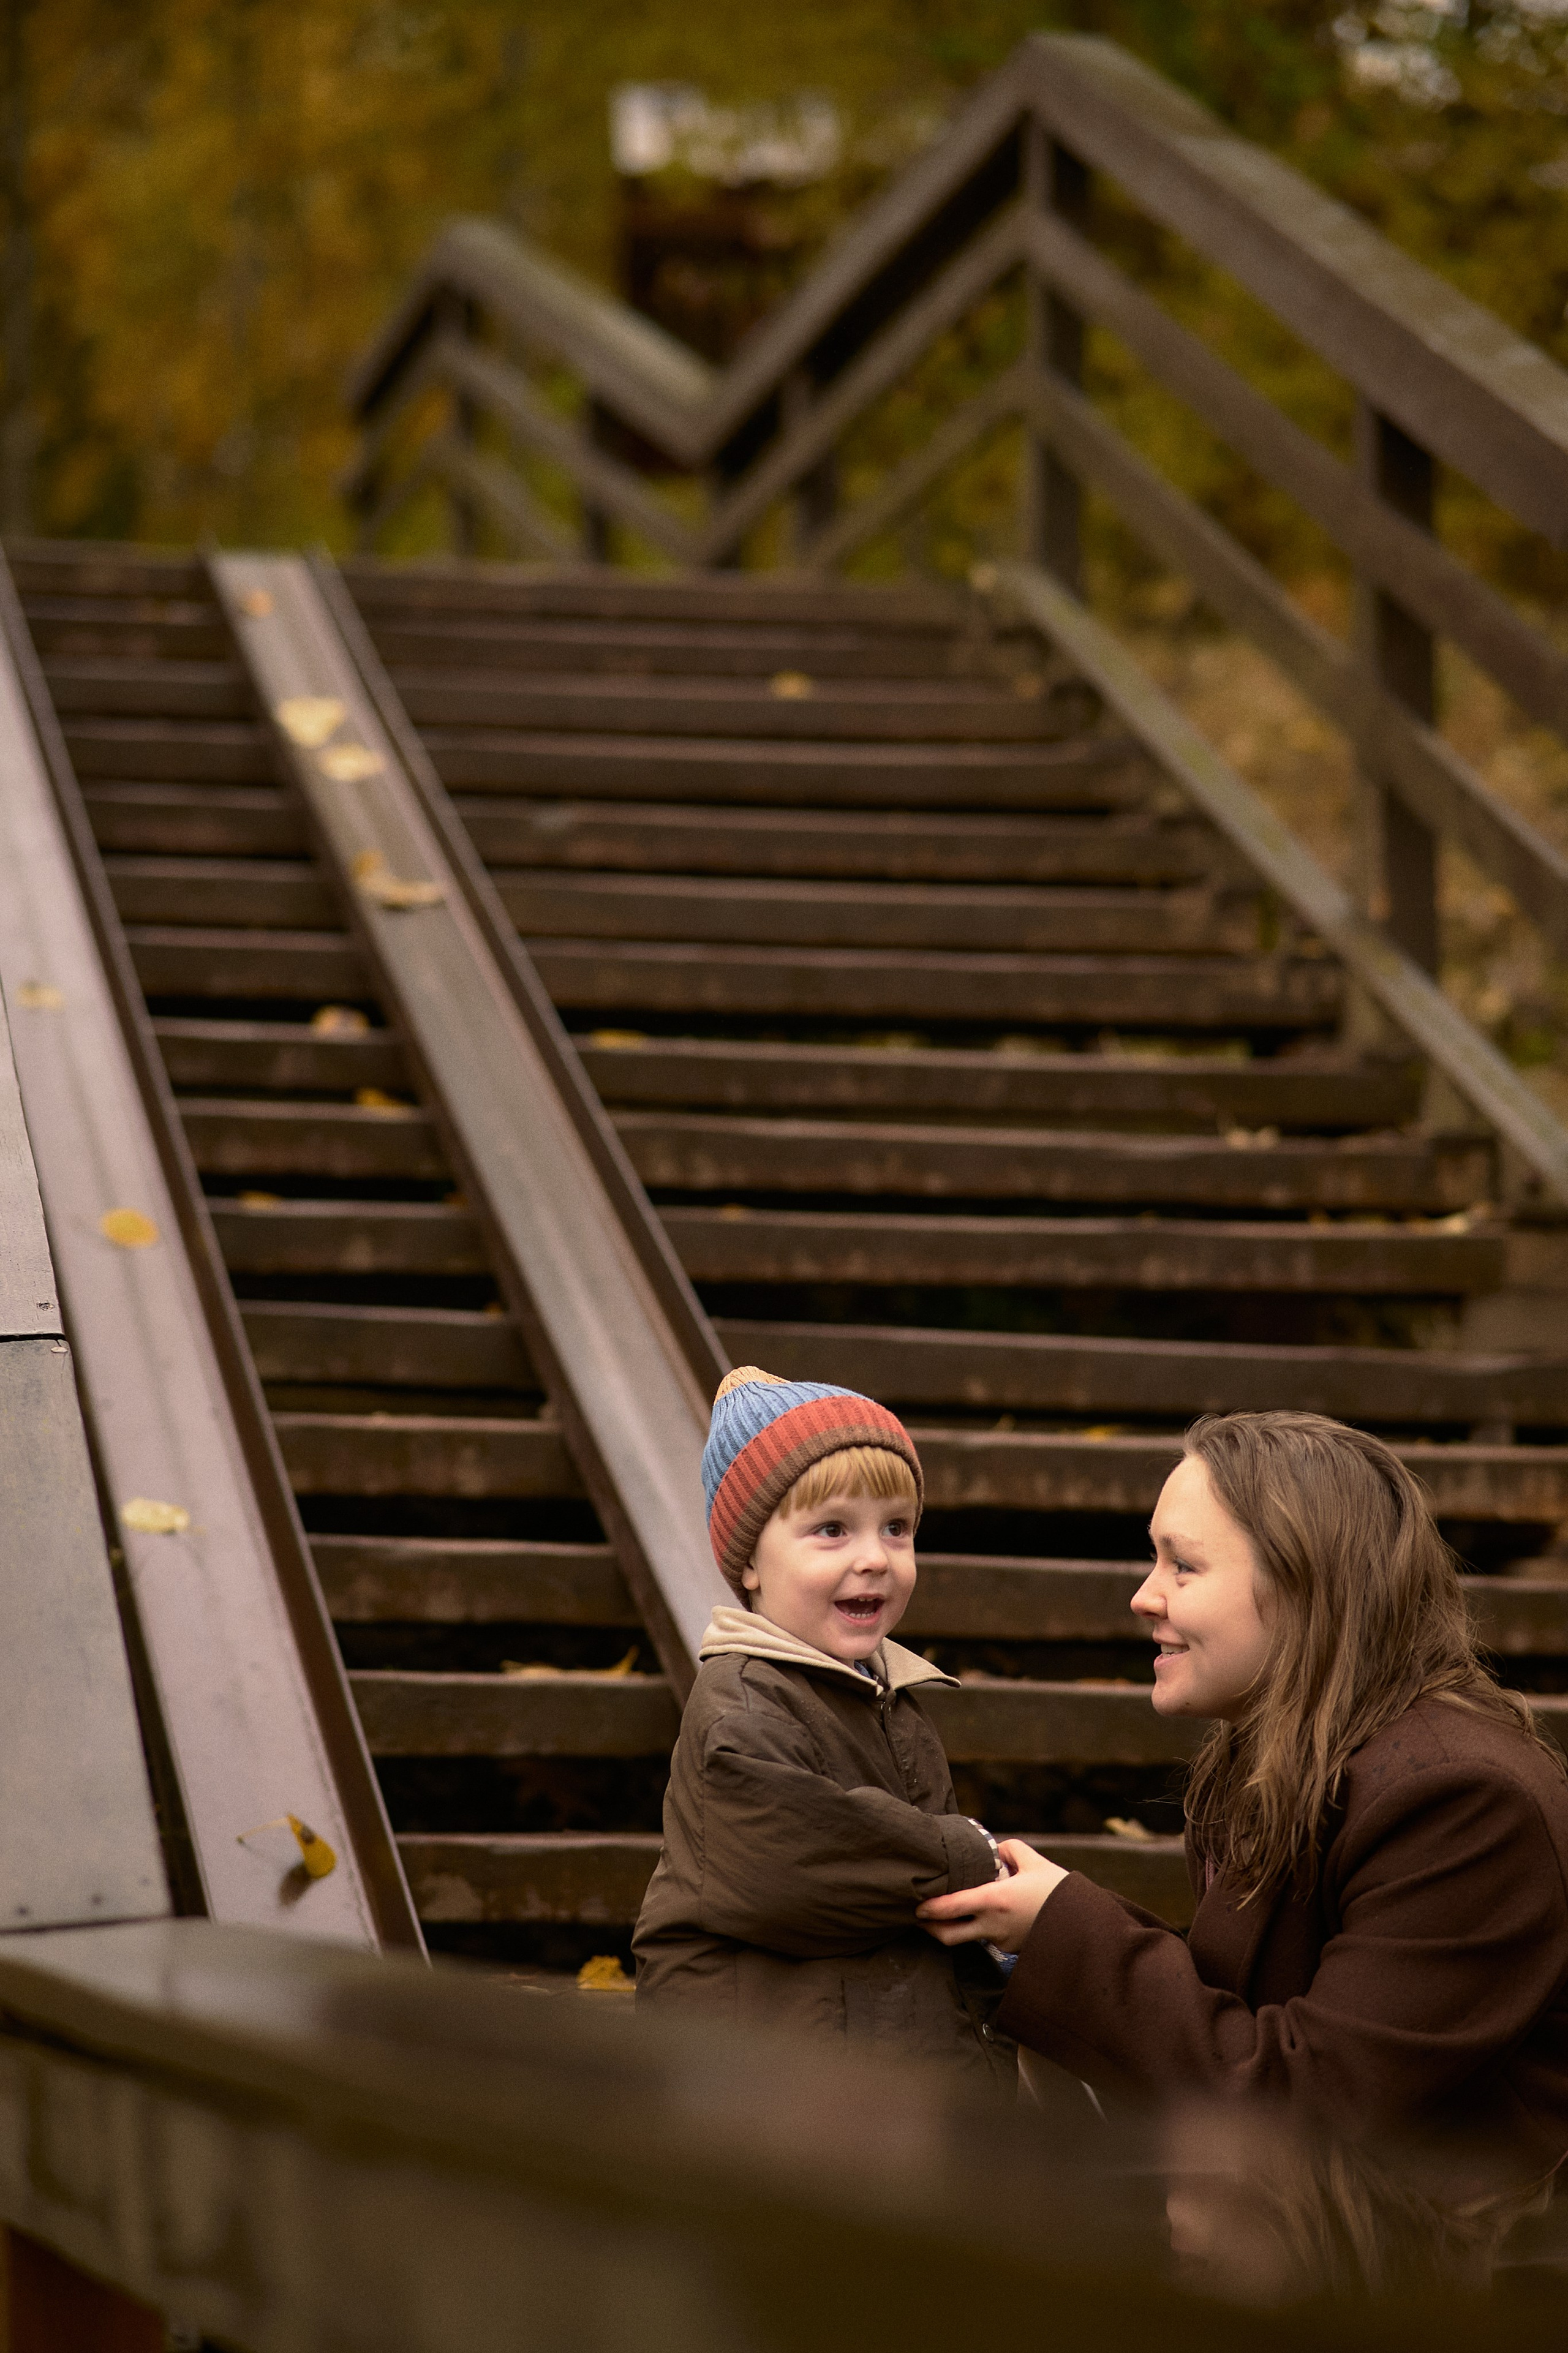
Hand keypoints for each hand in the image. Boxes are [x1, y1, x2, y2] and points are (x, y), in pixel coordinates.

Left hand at [917, 1839, 1068, 1951]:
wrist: (1085, 1924)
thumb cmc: (1058, 1890)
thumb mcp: (1033, 1861)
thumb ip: (1009, 1850)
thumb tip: (995, 1850)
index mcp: (995, 1901)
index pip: (951, 1907)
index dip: (929, 1908)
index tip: (915, 1905)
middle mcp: (993, 1925)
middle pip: (949, 1935)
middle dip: (929, 1928)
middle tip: (917, 1917)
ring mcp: (1001, 1940)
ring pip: (967, 1937)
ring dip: (954, 1927)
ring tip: (943, 1914)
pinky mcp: (1010, 1947)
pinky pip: (986, 1937)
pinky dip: (977, 1927)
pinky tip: (979, 1914)